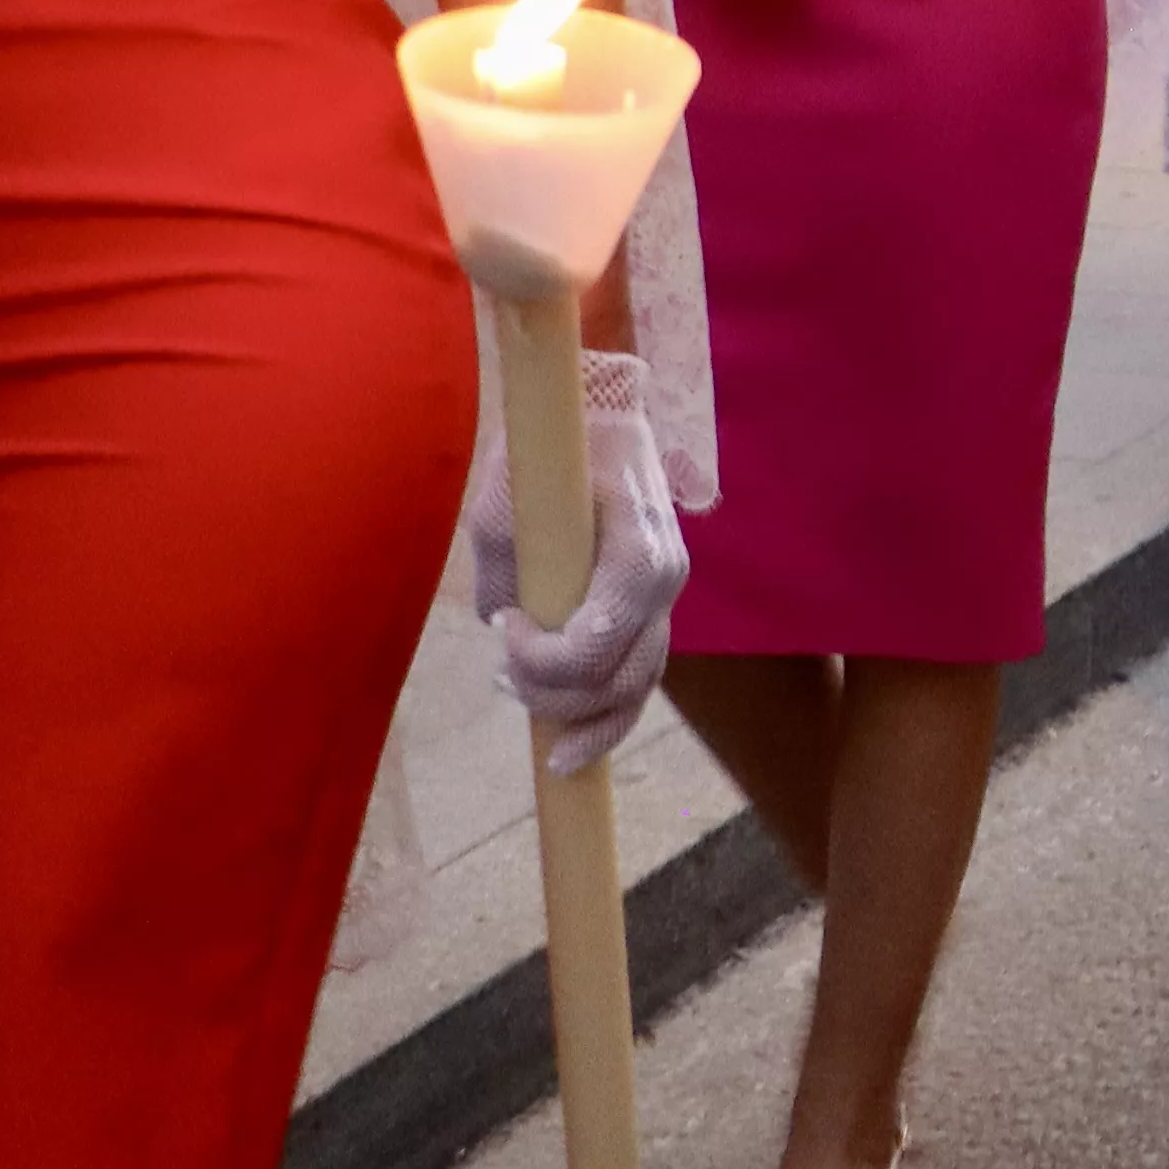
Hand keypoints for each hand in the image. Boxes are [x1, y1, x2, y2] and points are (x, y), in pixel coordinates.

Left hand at [463, 347, 688, 777]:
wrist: (606, 419)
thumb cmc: (550, 455)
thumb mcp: (507, 497)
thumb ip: (505, 562)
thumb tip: (505, 619)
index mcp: (639, 551)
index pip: (600, 638)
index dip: (544, 657)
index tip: (503, 629)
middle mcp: (667, 582)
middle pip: (618, 677)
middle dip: (553, 694)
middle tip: (500, 676)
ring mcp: (669, 600)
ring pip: (635, 689)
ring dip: (578, 715)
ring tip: (523, 706)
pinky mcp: (655, 611)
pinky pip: (639, 679)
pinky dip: (607, 718)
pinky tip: (570, 749)